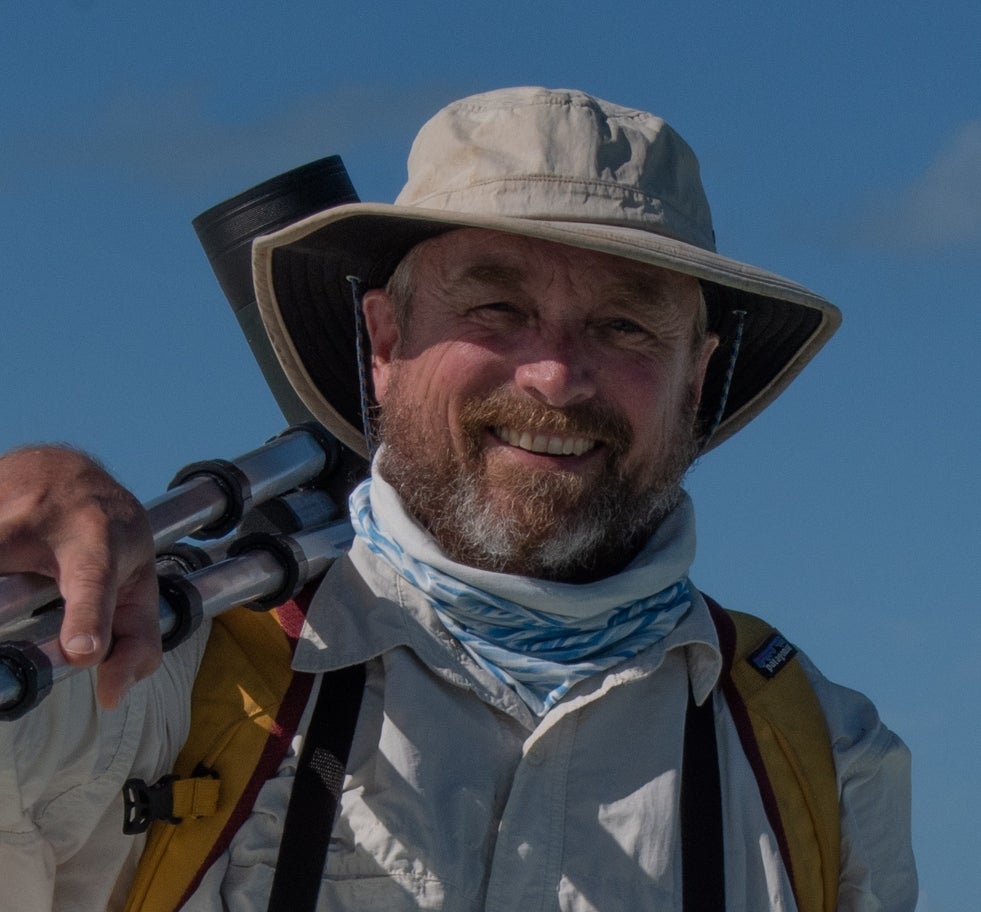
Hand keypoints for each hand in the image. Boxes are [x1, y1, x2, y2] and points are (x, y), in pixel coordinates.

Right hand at [0, 446, 159, 707]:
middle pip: (4, 562)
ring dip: (2, 578)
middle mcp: (45, 522)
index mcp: (97, 544)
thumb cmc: (109, 535)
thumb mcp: (136, 580)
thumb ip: (137, 639)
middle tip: (35, 617)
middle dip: (3, 596)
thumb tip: (113, 697)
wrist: (62, 469)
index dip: (88, 617)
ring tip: (15, 575)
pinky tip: (8, 572)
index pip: (92, 581)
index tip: (83, 650)